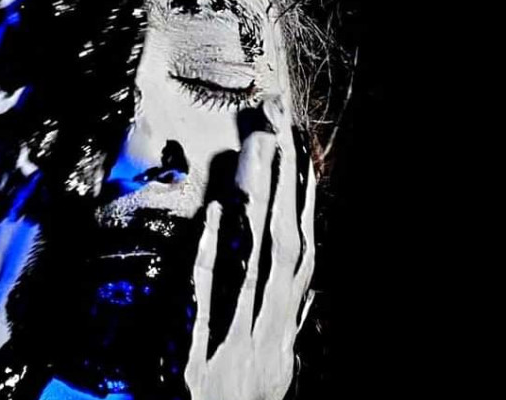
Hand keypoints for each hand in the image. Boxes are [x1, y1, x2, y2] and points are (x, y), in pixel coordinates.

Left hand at [186, 98, 316, 399]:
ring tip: (256, 153)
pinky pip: (206, 300)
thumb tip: (305, 293)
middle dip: (286, 192)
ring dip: (257, 207)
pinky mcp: (198, 364)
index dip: (307, 211)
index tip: (304, 161)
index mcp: (282, 338)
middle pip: (285, 251)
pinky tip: (211, 214)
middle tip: (281, 134)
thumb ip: (285, 329)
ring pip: (253, 264)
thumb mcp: (271, 370)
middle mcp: (268, 339)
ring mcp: (236, 350)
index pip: (304, 262)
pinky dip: (211, 255)